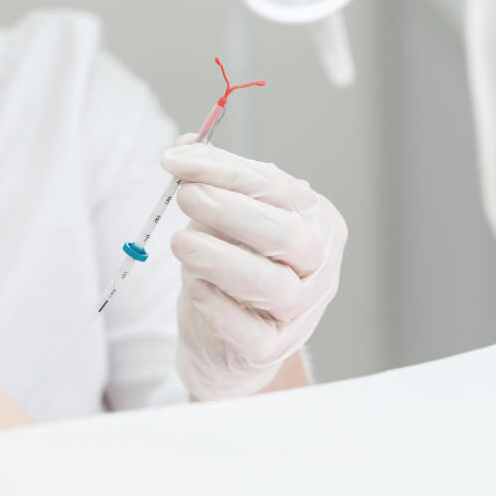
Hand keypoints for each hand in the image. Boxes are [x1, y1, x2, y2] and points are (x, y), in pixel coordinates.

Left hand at [160, 137, 347, 399]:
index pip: (279, 189)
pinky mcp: (273, 349)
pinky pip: (254, 333)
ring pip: (277, 286)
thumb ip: (209, 181)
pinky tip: (195, 290)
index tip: (176, 160)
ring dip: (224, 259)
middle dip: (233, 211)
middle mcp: (318, 265)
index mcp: (315, 221)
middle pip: (289, 237)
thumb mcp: (221, 219)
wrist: (229, 340)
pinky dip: (222, 310)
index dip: (227, 171)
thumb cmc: (232, 268)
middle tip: (186, 196)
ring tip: (181, 242)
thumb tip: (185, 145)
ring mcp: (302, 311)